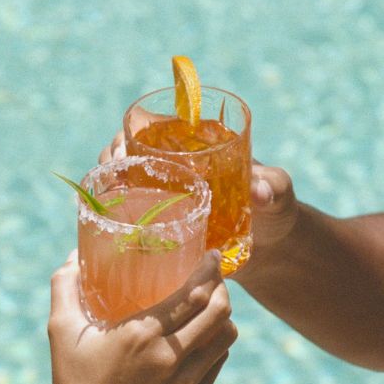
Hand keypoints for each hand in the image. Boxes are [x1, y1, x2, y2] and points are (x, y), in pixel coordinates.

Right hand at [47, 250, 236, 383]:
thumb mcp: (61, 333)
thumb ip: (65, 288)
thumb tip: (72, 255)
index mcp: (142, 335)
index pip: (194, 293)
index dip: (210, 270)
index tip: (210, 255)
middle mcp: (169, 356)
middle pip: (219, 311)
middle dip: (223, 287)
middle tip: (214, 276)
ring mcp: (185, 381)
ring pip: (226, 337)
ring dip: (225, 315)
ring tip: (213, 305)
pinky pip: (218, 362)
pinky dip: (217, 343)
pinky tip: (205, 336)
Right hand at [100, 131, 300, 270]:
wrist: (272, 253)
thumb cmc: (276, 214)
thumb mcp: (279, 195)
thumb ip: (276, 187)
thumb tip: (261, 192)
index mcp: (196, 149)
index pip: (153, 129)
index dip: (130, 133)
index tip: (122, 148)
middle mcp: (173, 171)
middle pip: (128, 155)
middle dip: (110, 161)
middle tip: (111, 180)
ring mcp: (164, 201)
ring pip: (123, 186)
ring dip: (106, 189)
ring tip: (104, 202)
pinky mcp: (161, 230)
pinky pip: (130, 219)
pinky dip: (114, 220)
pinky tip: (105, 228)